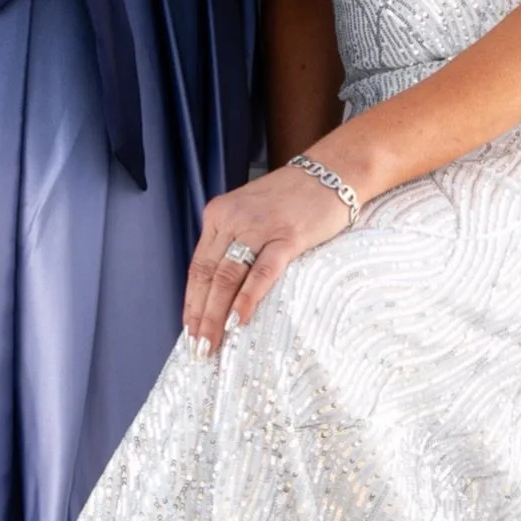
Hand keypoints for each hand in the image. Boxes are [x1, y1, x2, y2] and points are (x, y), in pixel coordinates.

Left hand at [183, 163, 349, 356]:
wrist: (331, 171)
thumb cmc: (292, 197)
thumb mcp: (250, 212)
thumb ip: (232, 241)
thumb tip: (220, 290)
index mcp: (219, 214)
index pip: (198, 266)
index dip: (192, 302)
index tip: (188, 331)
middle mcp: (232, 219)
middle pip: (208, 276)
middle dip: (200, 316)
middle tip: (197, 349)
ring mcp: (259, 227)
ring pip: (228, 278)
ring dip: (217, 315)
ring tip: (212, 344)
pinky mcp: (288, 236)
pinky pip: (262, 272)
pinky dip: (247, 299)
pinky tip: (239, 321)